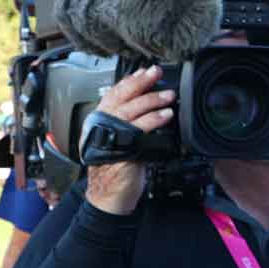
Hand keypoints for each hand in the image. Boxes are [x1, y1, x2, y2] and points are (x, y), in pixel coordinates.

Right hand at [85, 65, 176, 215]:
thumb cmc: (117, 169)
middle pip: (120, 98)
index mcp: (99, 122)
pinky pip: (138, 130)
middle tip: (156, 73)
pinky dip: (153, 121)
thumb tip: (150, 103)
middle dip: (140, 83)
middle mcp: (101, 127)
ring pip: (130, 111)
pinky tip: (165, 116)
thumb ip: (129, 122)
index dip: (129, 81)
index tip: (144, 70)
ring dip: (152, 100)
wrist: (109, 197)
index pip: (113, 94)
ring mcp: (110, 138)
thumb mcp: (121, 139)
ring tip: (169, 95)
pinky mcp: (121, 149)